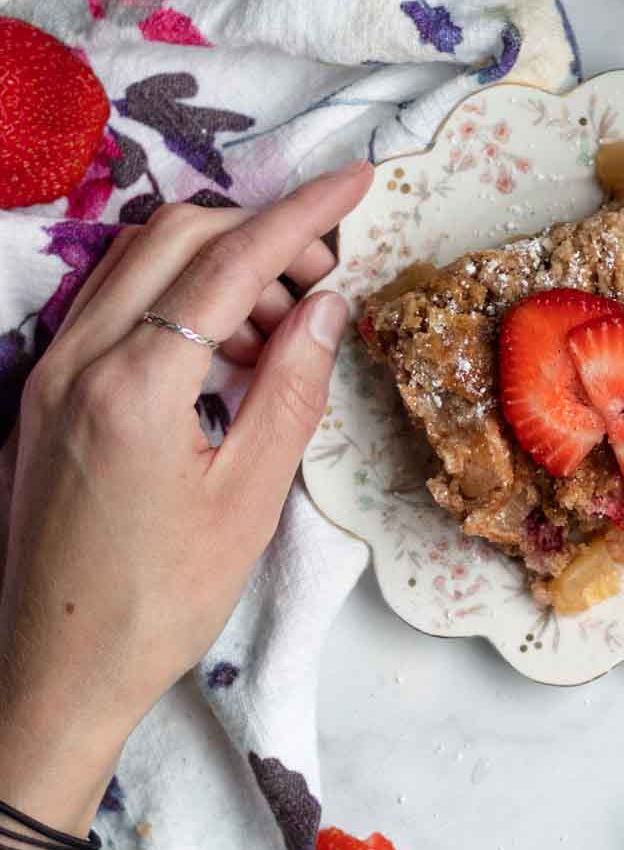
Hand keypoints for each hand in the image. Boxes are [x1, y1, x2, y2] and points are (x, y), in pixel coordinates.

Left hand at [0, 161, 370, 825]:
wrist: (54, 673)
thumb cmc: (159, 602)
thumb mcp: (248, 499)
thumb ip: (291, 389)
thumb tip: (325, 305)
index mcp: (133, 384)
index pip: (232, 260)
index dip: (303, 212)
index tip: (358, 177)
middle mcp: (75, 358)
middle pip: (177, 236)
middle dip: (260, 234)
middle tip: (323, 280)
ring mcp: (48, 372)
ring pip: (137, 263)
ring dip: (216, 265)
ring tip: (279, 329)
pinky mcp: (40, 394)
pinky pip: (111, 307)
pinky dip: (174, 300)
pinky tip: (218, 354)